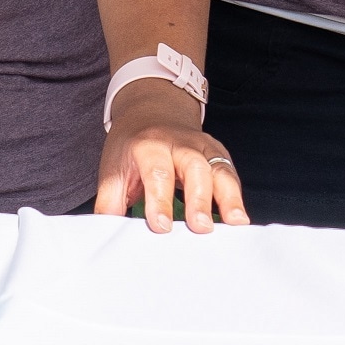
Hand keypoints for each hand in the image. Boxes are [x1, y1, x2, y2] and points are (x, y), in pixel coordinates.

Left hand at [93, 82, 246, 232]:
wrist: (151, 110)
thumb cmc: (131, 146)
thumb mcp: (113, 167)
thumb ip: (109, 201)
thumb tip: (106, 234)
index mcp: (149, 145)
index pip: (157, 172)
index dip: (159, 200)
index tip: (161, 227)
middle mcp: (180, 143)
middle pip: (194, 168)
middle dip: (199, 199)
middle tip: (200, 228)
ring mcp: (203, 147)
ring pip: (219, 169)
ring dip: (229, 197)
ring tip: (235, 223)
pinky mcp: (218, 154)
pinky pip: (231, 175)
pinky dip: (237, 197)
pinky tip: (239, 219)